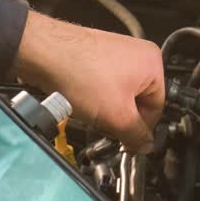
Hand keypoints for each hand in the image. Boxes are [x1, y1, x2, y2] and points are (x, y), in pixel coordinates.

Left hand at [13, 12, 164, 152]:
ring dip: (105, 111)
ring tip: (90, 112)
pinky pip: (101, 87)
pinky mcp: (94, 58)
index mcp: (152, 63)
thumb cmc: (80, 71)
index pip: (156, 109)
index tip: (129, 143)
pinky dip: (93, 99)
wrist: (43, 54)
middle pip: (137, 102)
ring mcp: (114, 54)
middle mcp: (136, 54)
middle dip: (121, 119)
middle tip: (106, 127)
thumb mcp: (117, 115)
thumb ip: (136, 135)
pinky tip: (81, 102)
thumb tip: (145, 146)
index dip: (141, 130)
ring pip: (117, 96)